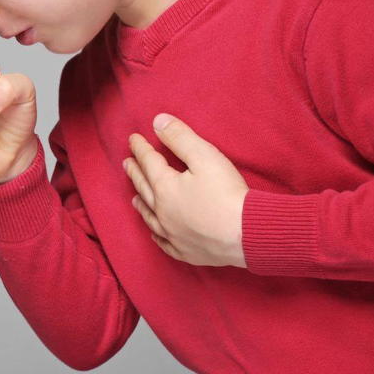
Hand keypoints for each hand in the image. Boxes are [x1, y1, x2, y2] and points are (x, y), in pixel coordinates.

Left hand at [122, 113, 248, 267]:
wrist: (246, 234)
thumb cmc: (227, 194)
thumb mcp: (204, 156)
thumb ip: (180, 137)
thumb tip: (157, 121)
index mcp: (165, 188)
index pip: (149, 162)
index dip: (141, 148)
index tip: (133, 139)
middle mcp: (163, 212)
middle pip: (144, 188)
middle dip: (135, 173)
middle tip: (127, 164)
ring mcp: (173, 234)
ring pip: (150, 217)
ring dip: (141, 204)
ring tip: (134, 197)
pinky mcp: (186, 251)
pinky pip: (164, 243)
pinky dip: (156, 235)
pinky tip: (155, 232)